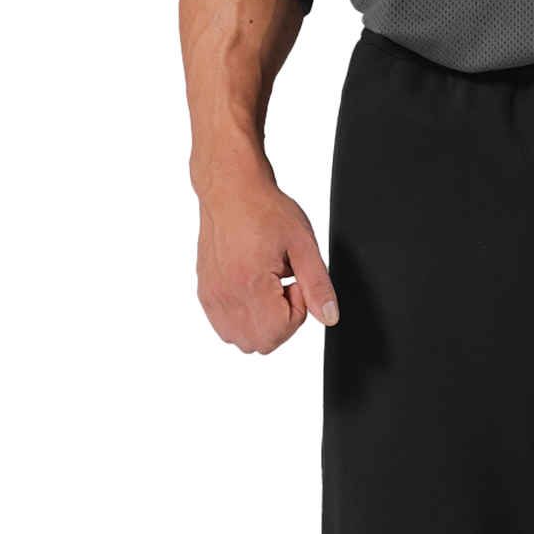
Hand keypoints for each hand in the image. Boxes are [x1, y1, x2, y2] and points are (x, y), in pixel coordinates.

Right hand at [193, 167, 338, 357]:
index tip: (297, 285)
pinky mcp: (204, 293)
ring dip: (262, 324)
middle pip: (260, 344)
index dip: (298, 313)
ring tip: (269, 289)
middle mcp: (225, 294)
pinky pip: (224, 328)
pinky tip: (254, 292)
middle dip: (282, 322)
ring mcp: (211, 296)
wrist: (231, 190)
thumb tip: (329, 316)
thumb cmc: (264, 209)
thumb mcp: (302, 243)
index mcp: (250, 281)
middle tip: (286, 287)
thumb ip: (317, 284)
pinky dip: (243, 320)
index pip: (279, 331)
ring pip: (240, 340)